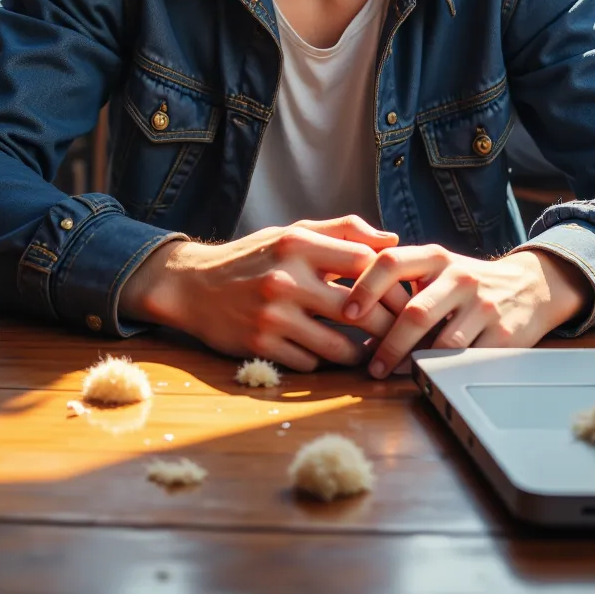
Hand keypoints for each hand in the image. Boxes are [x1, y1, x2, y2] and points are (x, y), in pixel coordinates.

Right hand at [122, 215, 410, 371]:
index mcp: (297, 244)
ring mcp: (272, 316)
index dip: (389, 282)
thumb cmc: (252, 257)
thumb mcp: (291, 232)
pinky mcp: (261, 347)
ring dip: (359, 353)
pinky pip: (311, 364)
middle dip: (385, 326)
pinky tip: (328, 356)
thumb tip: (392, 239)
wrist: (193, 286)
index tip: (401, 294)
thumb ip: (342, 230)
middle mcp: (286, 279)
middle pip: (359, 310)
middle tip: (399, 333)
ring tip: (370, 350)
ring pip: (339, 347)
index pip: (363, 262)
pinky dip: (323, 363)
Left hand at [344, 246, 593, 376]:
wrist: (531, 285)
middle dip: (387, 344)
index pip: (392, 261)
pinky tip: (431, 375)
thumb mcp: (437, 267)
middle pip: (414, 312)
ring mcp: (483, 306)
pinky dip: (444, 371)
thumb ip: (401, 283)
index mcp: (436, 256)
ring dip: (413, 363)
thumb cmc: (468, 281)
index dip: (366, 286)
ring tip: (394, 373)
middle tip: (371, 365)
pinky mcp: (503, 335)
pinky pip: (466, 359)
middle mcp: (459, 277)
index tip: (349, 313)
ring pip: (440, 342)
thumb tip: (359, 320)